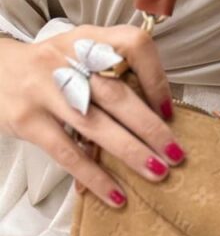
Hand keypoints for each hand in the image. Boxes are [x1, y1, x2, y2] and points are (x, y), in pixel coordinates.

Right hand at [0, 25, 185, 207]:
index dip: (156, 77)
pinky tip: (116, 195)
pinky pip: (67, 152)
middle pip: (117, 94)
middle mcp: (66, 60)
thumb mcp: (81, 54)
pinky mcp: (27, 120)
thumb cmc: (50, 68)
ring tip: (158, 172)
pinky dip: (94, 176)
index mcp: (88, 39)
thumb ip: (113, 73)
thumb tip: (158, 115)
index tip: (168, 110)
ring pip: (95, 125)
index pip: (133, 46)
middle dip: (151, 128)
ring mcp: (44, 90)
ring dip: (130, 152)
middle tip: (176, 154)